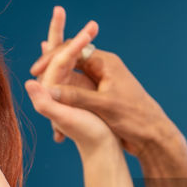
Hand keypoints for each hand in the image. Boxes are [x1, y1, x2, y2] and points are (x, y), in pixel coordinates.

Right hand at [30, 24, 176, 158]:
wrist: (153, 136)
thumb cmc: (134, 118)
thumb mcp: (103, 106)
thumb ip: (75, 97)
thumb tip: (45, 90)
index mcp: (106, 63)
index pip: (72, 50)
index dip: (51, 58)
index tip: (34, 71)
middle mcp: (103, 69)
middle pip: (70, 61)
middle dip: (51, 70)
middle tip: (33, 79)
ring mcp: (102, 82)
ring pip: (73, 78)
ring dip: (57, 85)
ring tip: (39, 93)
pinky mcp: (102, 96)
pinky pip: (78, 91)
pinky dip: (66, 97)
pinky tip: (55, 108)